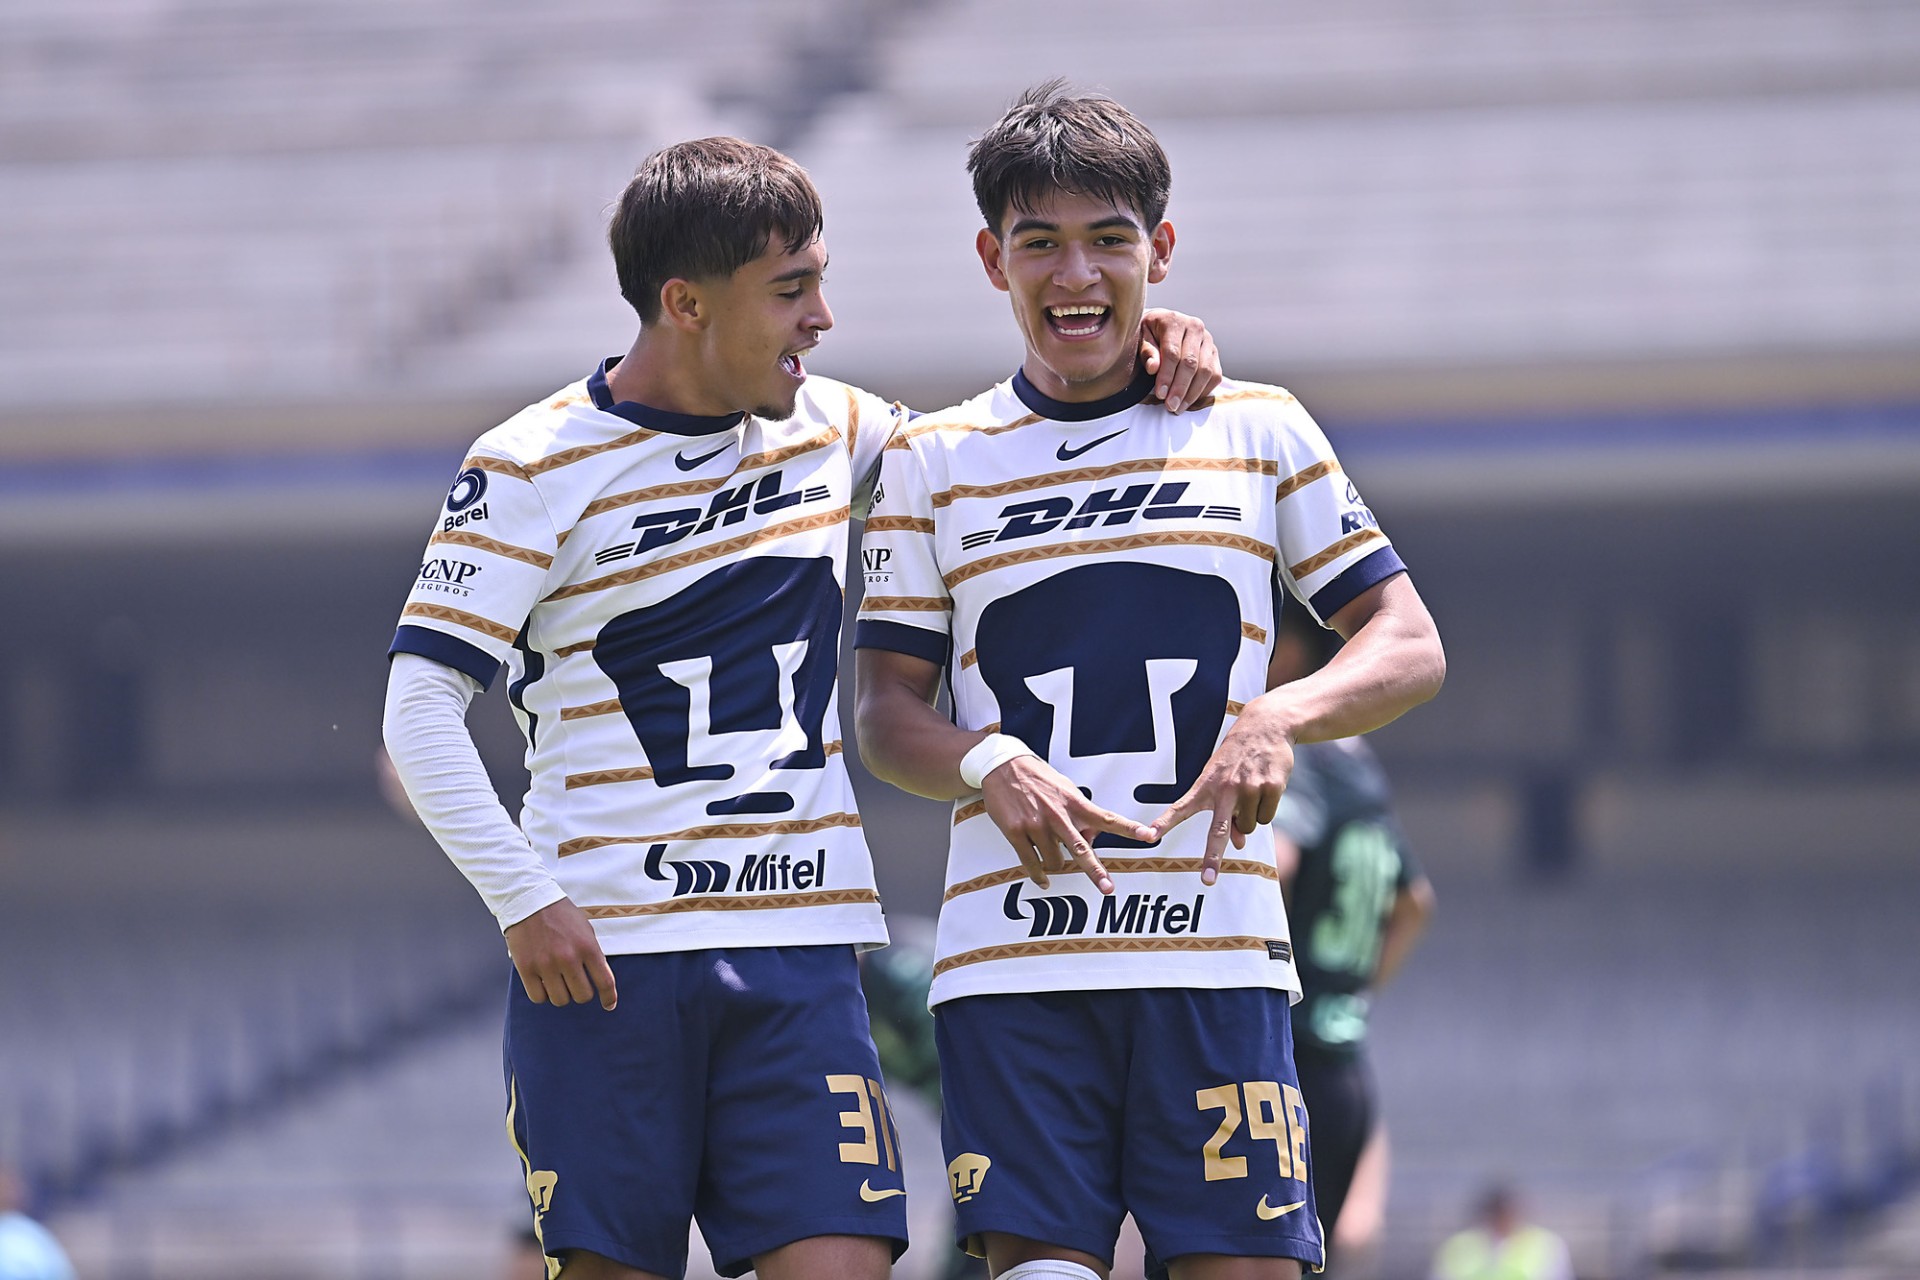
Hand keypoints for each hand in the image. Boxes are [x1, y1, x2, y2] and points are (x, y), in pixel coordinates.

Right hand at [503, 898, 617, 1009]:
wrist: (529, 901)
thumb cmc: (560, 915)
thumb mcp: (585, 930)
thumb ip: (593, 954)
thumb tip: (600, 981)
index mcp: (587, 947)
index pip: (604, 982)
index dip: (609, 998)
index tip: (609, 1005)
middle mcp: (568, 958)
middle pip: (582, 996)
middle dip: (581, 993)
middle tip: (576, 985)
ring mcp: (546, 964)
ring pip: (560, 1000)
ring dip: (562, 994)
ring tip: (558, 982)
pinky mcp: (526, 968)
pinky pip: (538, 997)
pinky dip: (542, 994)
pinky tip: (543, 984)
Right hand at [981, 755, 1154, 894]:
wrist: (1002, 766)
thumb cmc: (1037, 777)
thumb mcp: (1065, 789)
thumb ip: (1080, 813)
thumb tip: (1091, 837)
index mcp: (1074, 802)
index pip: (1107, 818)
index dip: (1129, 829)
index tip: (1148, 836)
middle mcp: (1057, 815)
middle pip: (1081, 849)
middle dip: (1096, 871)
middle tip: (1108, 888)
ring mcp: (1035, 825)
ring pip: (1055, 861)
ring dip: (1057, 864)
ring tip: (1051, 855)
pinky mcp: (1016, 833)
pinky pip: (1031, 863)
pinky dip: (1039, 875)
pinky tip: (1043, 880)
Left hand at [1139, 308, 1222, 412]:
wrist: (1162, 326)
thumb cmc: (1149, 335)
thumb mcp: (1141, 339)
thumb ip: (1147, 352)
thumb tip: (1154, 368)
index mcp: (1174, 321)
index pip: (1172, 353)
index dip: (1167, 376)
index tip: (1160, 394)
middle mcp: (1195, 327)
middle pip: (1191, 363)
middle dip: (1180, 388)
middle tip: (1170, 406)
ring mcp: (1208, 340)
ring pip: (1206, 371)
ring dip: (1192, 393)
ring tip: (1178, 408)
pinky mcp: (1215, 353)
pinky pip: (1215, 375)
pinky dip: (1204, 391)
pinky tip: (1189, 401)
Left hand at [1146, 698, 1296, 885]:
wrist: (1265, 726)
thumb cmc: (1237, 758)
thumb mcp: (1224, 781)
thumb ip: (1226, 815)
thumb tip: (1239, 844)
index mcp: (1205, 785)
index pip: (1180, 807)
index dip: (1164, 823)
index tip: (1148, 836)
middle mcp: (1225, 787)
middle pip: (1217, 829)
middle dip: (1212, 857)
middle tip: (1207, 880)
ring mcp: (1248, 787)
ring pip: (1248, 827)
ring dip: (1250, 818)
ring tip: (1251, 791)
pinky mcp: (1271, 787)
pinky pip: (1266, 817)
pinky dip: (1266, 810)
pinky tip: (1266, 787)